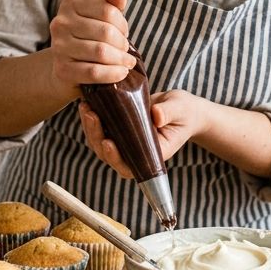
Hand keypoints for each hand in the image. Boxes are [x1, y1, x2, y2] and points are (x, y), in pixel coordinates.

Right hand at [48, 0, 134, 91]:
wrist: (67, 69)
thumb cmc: (88, 38)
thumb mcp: (101, 18)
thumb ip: (112, 3)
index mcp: (70, 4)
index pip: (107, 10)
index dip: (122, 24)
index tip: (124, 33)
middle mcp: (60, 23)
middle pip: (106, 32)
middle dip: (122, 43)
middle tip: (126, 50)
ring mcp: (59, 47)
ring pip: (101, 52)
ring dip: (120, 59)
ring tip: (127, 62)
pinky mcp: (62, 69)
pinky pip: (94, 72)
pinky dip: (113, 73)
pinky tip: (121, 72)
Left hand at [77, 89, 207, 177]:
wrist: (181, 108)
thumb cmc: (184, 111)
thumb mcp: (180, 109)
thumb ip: (169, 112)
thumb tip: (156, 115)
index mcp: (152, 154)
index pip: (130, 166)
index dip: (116, 159)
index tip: (108, 142)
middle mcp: (136, 152)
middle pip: (109, 155)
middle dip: (96, 137)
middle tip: (91, 115)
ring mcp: (126, 143)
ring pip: (100, 143)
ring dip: (90, 128)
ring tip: (86, 108)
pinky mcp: (119, 131)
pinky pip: (101, 130)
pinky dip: (92, 119)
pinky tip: (87, 104)